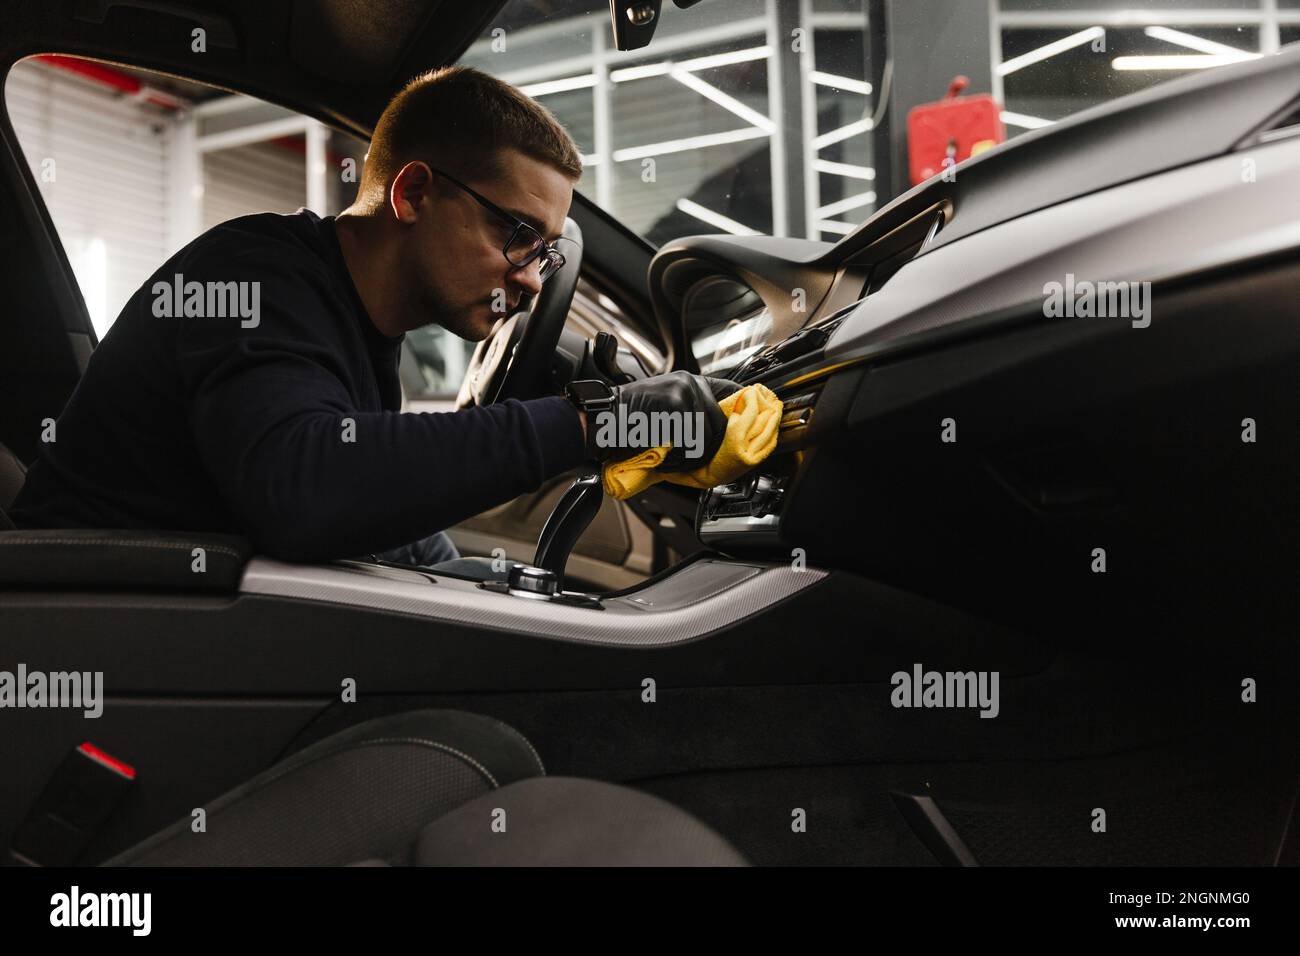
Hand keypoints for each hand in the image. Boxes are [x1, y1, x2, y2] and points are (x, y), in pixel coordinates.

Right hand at [591, 371, 740, 470]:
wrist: (602, 420)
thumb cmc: (631, 420)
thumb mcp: (667, 409)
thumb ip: (694, 415)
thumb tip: (724, 435)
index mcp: (691, 382)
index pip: (733, 393)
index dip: (741, 414)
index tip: (742, 431)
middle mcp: (692, 383)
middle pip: (722, 425)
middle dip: (708, 448)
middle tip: (688, 458)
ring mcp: (685, 392)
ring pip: (708, 438)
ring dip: (690, 456)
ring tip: (669, 456)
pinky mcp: (676, 405)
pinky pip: (691, 444)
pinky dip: (677, 459)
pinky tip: (661, 455)